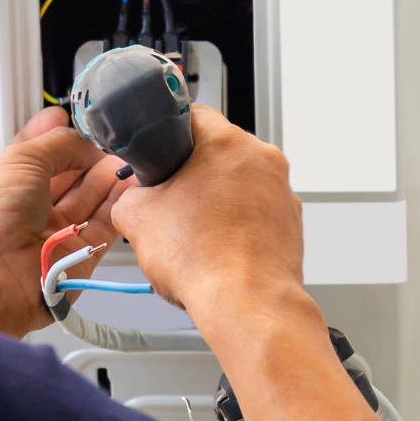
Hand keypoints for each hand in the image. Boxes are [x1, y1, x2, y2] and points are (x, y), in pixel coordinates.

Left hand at [0, 106, 132, 334]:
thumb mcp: (19, 159)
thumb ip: (56, 143)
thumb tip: (80, 140)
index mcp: (1, 186)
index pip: (36, 157)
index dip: (56, 139)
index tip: (75, 125)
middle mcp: (25, 212)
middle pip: (67, 178)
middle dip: (88, 159)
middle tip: (109, 144)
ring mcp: (51, 236)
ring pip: (88, 202)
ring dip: (106, 179)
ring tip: (124, 162)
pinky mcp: (76, 258)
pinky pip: (103, 227)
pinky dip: (117, 207)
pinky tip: (128, 187)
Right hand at [110, 105, 302, 314]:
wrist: (247, 306)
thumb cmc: (206, 261)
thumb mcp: (138, 220)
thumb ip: (128, 196)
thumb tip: (132, 198)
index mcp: (228, 143)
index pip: (192, 115)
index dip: (166, 133)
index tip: (158, 151)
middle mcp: (264, 160)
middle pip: (218, 152)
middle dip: (193, 174)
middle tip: (171, 202)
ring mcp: (283, 192)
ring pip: (239, 184)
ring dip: (217, 200)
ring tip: (196, 233)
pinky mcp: (291, 222)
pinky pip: (257, 213)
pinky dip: (238, 225)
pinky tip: (219, 248)